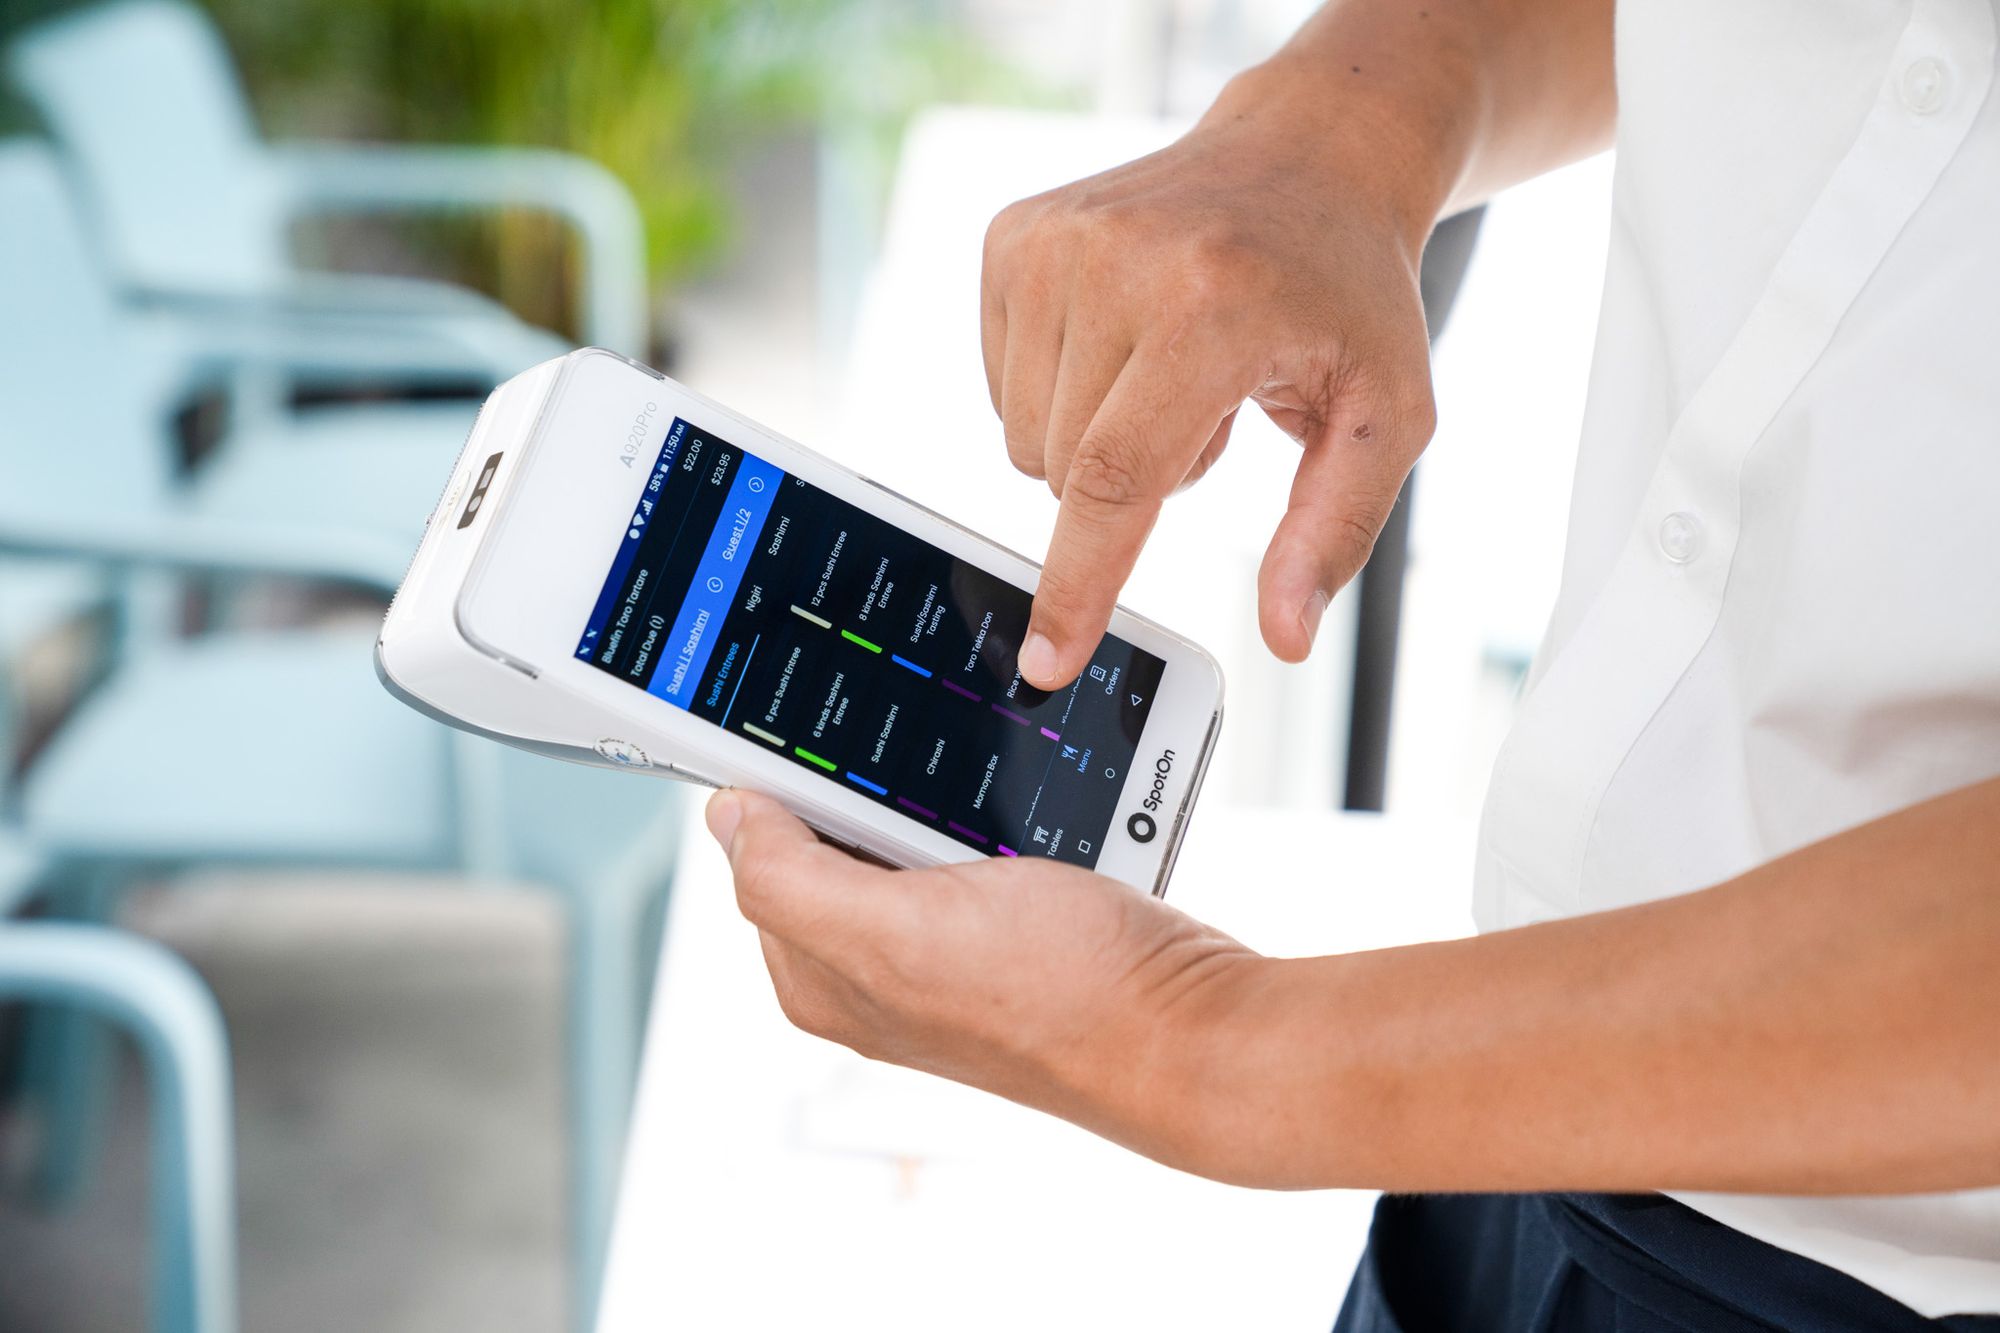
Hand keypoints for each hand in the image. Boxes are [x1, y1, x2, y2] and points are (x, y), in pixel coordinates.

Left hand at [706, 788, 1265, 1172]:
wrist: (1190, 1032)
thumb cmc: (1059, 994)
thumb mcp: (895, 929)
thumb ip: (790, 877)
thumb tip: (727, 816)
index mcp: (822, 979)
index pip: (762, 854)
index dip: (780, 789)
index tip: (815, 732)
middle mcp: (876, 976)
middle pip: (834, 840)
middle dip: (866, 790)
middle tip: (916, 767)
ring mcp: (948, 955)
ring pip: (910, 836)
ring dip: (938, 797)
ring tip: (979, 795)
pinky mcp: (1013, 934)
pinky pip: (976, 850)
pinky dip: (991, 817)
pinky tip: (1020, 811)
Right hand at [981, 65, 1440, 687]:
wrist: (1310, 157)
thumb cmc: (1350, 297)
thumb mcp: (1385, 417)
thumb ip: (1332, 533)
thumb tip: (1285, 638)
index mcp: (1212, 307)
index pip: (1116, 478)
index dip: (1078, 584)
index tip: (1046, 661)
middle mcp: (1117, 261)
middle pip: (1067, 475)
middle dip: (1128, 487)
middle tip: (1207, 411)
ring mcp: (1053, 241)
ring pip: (1025, 440)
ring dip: (1095, 440)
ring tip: (1171, 370)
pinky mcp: (1013, 238)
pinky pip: (1003, 388)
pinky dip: (1060, 392)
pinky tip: (1125, 341)